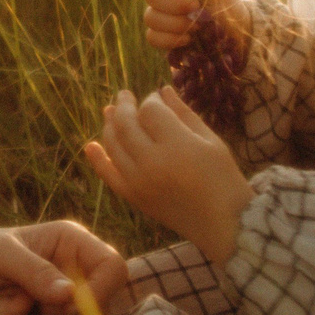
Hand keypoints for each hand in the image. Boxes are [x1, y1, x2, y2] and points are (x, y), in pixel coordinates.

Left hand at [0, 219, 130, 314]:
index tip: (67, 307)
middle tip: (44, 311)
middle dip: (82, 310)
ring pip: (91, 314)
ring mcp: (67, 287)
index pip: (113, 267)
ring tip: (28, 311)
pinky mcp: (54, 308)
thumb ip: (34, 272)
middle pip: (109, 294)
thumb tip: (71, 294)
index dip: (100, 291)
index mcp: (72, 239)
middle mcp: (76, 261)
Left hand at [83, 84, 254, 263]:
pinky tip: (91, 145)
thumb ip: (184, 113)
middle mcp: (152, 163)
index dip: (151, 100)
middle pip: (126, 124)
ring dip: (109, 125)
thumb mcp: (211, 140)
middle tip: (124, 94)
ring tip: (110, 111)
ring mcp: (139, 182)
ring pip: (113, 145)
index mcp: (177, 146)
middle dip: (124, 105)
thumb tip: (162, 90)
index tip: (158, 98)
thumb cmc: (224, 178)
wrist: (223, 224)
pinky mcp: (134, 198)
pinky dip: (98, 159)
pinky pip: (108, 175)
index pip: (150, 111)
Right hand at [144, 0, 245, 53]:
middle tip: (196, 7)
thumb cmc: (225, 5)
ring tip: (197, 26)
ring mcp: (161, 17)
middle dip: (174, 4)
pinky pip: (152, 37)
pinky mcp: (162, 37)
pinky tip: (187, 39)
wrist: (234, 32)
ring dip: (175, 24)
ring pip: (150, 18)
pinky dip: (170, 39)